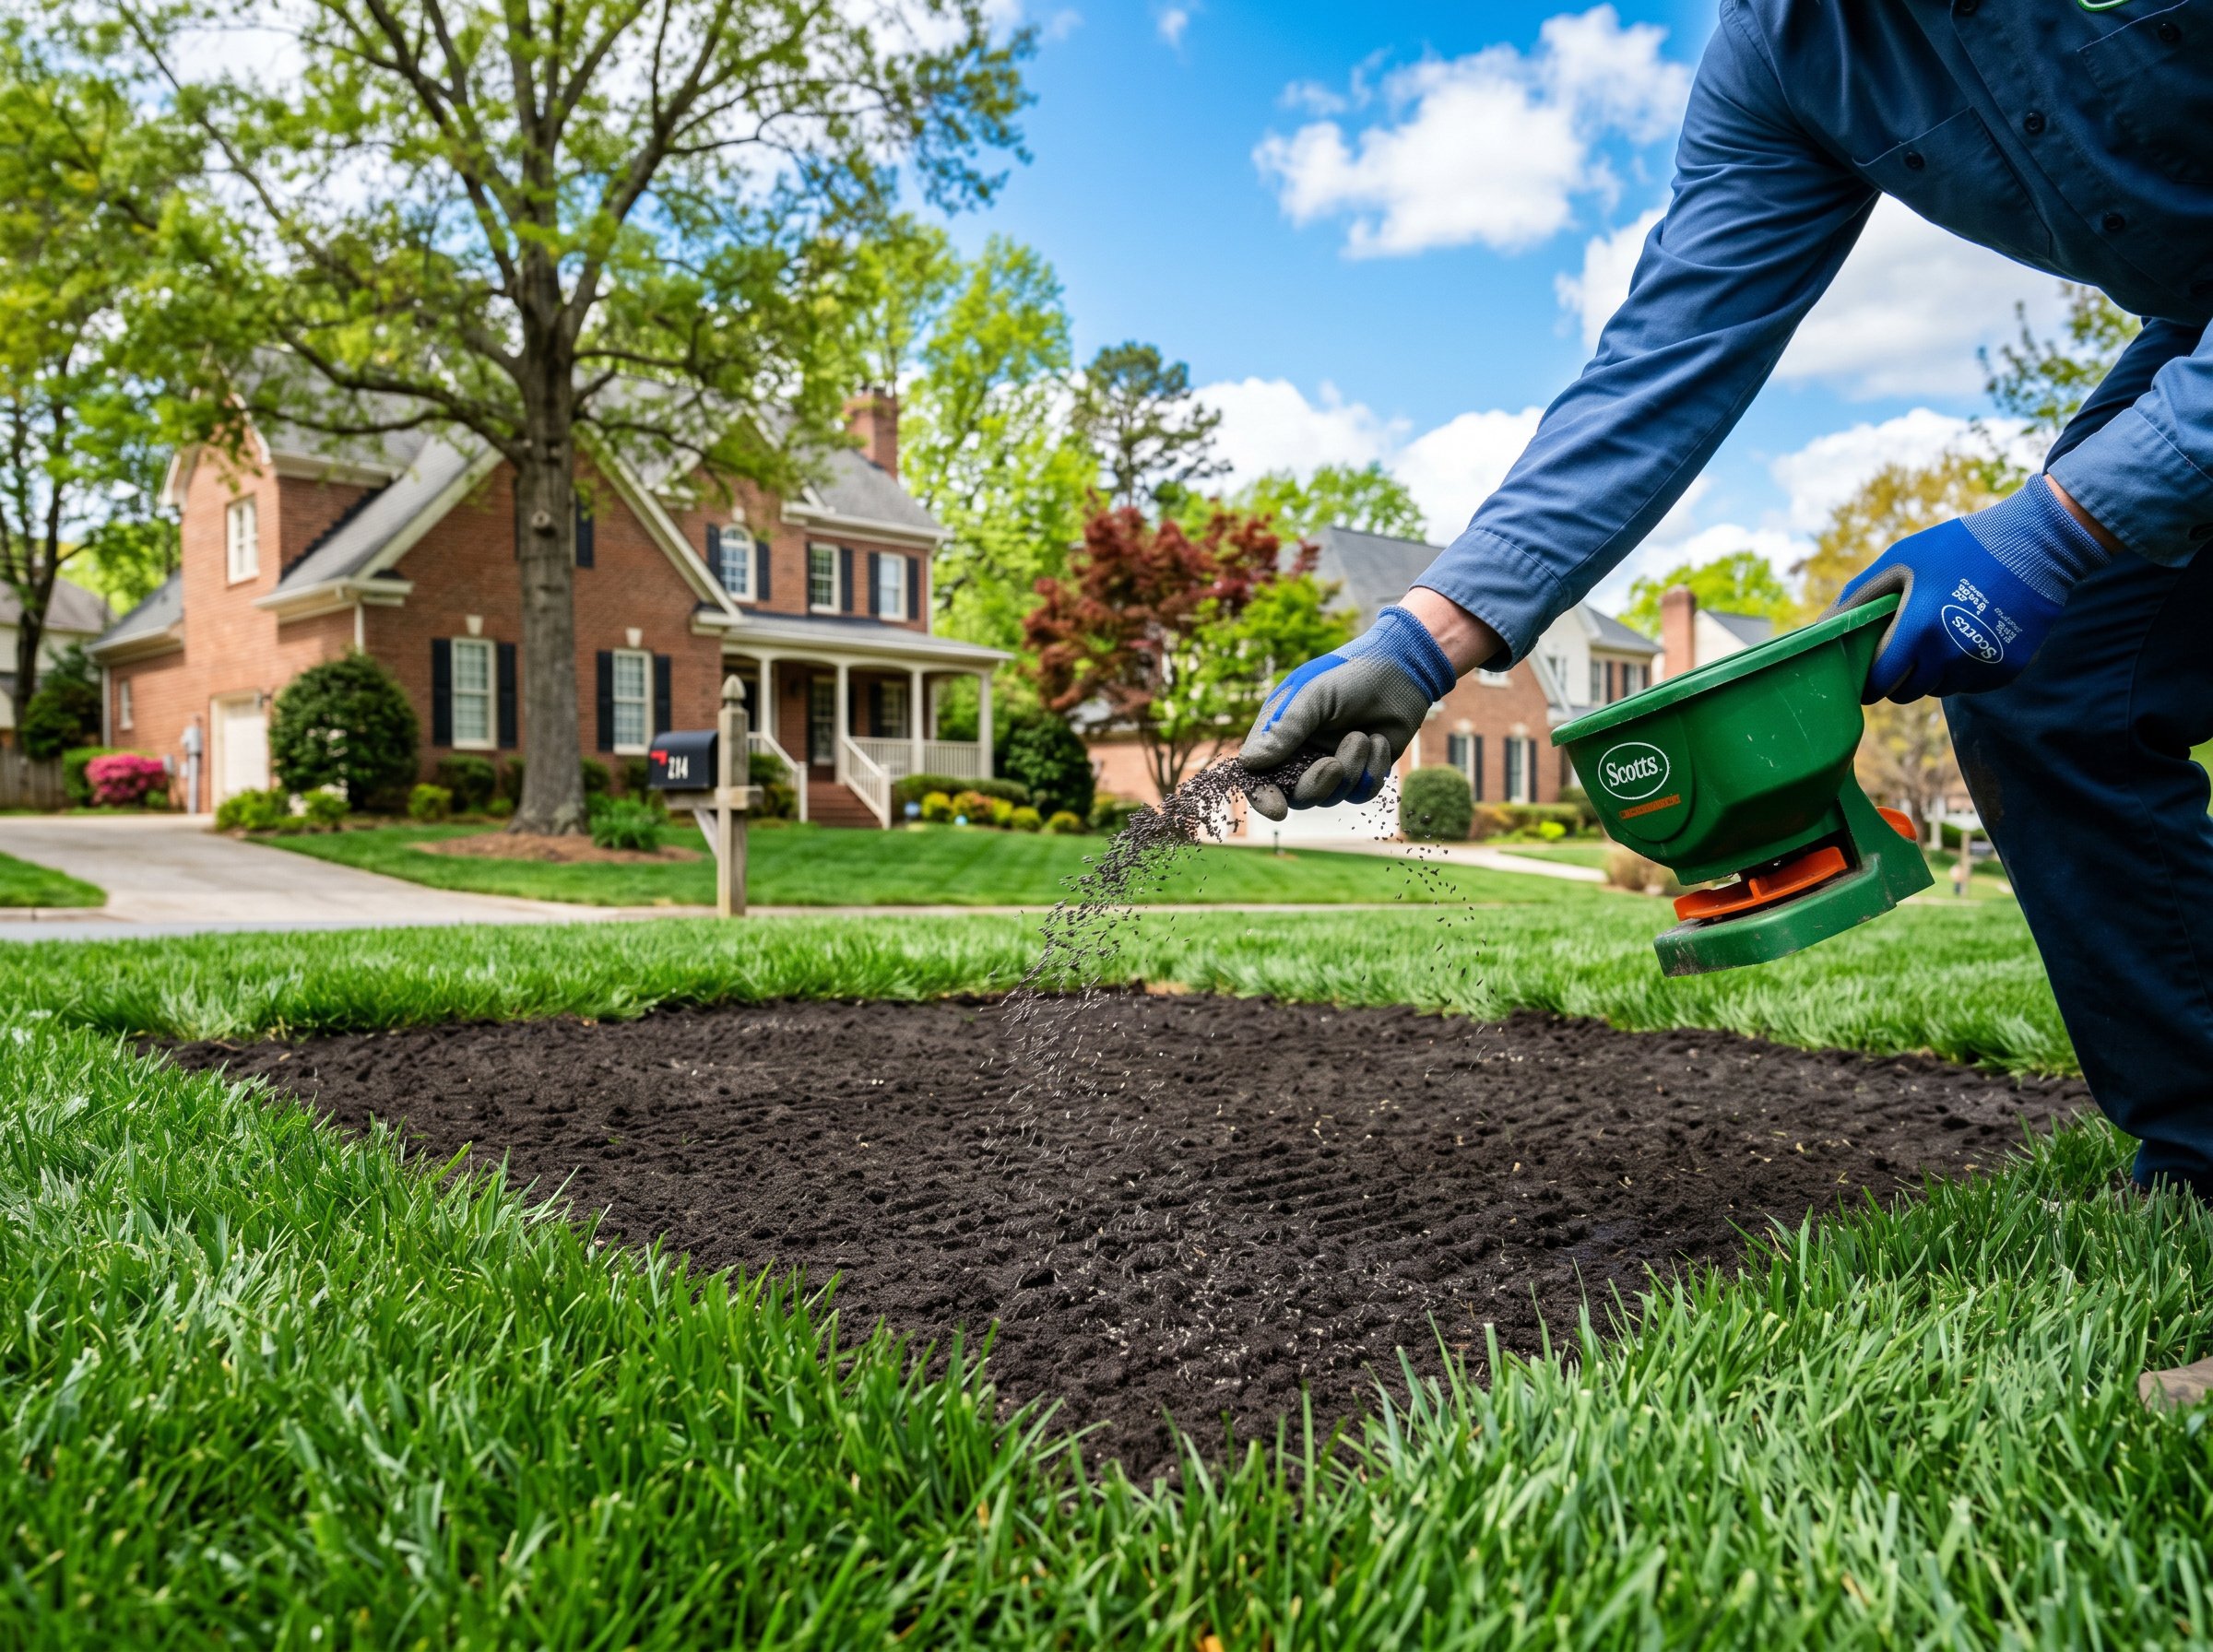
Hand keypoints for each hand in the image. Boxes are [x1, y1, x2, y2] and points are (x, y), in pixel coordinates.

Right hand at [1238, 604, 1457, 818]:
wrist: (1401, 671)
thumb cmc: (1349, 676)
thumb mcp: (1312, 696)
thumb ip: (1283, 729)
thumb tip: (1249, 762)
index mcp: (1279, 735)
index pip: (1258, 775)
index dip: (1263, 795)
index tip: (1277, 809)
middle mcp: (1302, 754)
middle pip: (1296, 796)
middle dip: (1316, 786)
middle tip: (1334, 765)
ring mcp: (1332, 764)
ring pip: (1332, 796)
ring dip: (1351, 769)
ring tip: (1363, 736)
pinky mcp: (1362, 771)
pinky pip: (1362, 793)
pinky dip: (1373, 770)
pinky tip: (1379, 741)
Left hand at [1831, 475, 2110, 702]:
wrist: (2036, 543)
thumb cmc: (1958, 546)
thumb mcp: (1901, 559)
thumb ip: (1859, 594)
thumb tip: (1821, 626)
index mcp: (1919, 629)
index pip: (1880, 680)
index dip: (1868, 682)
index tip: (1866, 675)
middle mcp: (1951, 654)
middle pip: (1908, 692)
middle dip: (1897, 679)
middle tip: (1900, 655)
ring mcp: (1982, 665)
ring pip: (1940, 689)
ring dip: (1931, 673)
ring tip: (1938, 637)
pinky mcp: (2008, 670)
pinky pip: (1970, 684)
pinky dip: (1963, 670)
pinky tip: (1968, 637)